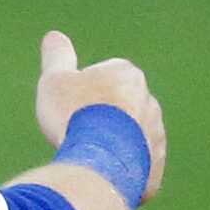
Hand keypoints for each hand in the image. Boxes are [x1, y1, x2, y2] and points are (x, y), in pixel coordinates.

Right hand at [35, 31, 165, 201]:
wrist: (99, 161)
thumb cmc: (74, 115)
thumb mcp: (55, 81)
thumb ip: (57, 58)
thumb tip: (54, 36)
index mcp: (127, 75)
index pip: (104, 76)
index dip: (81, 91)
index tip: (68, 106)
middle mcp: (148, 100)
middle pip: (119, 106)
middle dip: (101, 116)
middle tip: (75, 131)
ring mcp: (155, 133)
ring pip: (130, 135)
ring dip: (112, 142)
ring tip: (87, 155)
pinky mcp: (155, 164)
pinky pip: (136, 163)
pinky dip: (121, 168)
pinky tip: (100, 173)